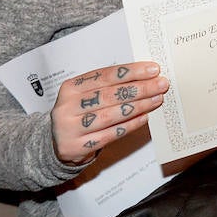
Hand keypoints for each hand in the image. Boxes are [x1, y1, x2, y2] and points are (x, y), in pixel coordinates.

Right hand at [51, 63, 167, 165]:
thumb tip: (144, 77)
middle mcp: (68, 106)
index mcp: (71, 87)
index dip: (131, 72)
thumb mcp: (86, 94)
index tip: (152, 70)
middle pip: (110, 95)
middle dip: (140, 88)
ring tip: (157, 99)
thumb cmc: (79, 113)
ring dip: (138, 106)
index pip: (105, 75)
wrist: (56, 142)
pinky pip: (110, 134)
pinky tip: (144, 117)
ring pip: (111, 115)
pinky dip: (130, 125)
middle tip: (160, 84)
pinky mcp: (78, 147)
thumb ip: (109, 85)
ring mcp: (71, 128)